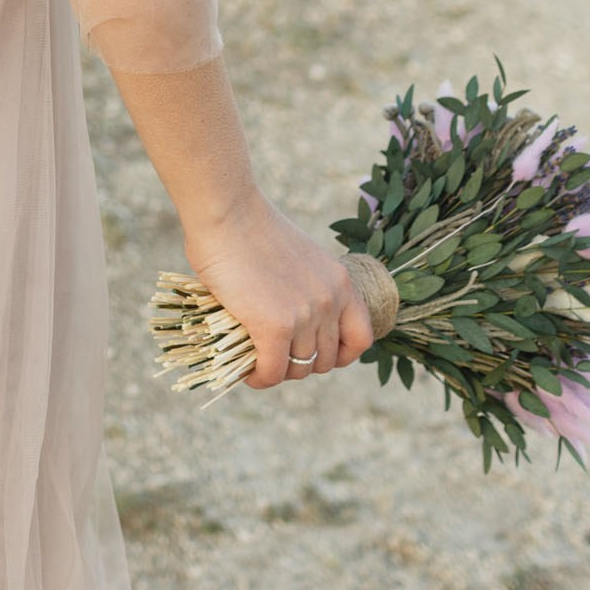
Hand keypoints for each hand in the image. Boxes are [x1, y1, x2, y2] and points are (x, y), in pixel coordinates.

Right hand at [180, 191, 374, 389]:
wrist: (227, 211)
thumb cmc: (250, 227)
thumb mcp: (297, 259)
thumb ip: (303, 289)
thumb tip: (285, 324)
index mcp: (341, 282)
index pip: (361, 338)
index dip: (341, 356)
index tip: (317, 355)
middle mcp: (330, 301)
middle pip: (326, 360)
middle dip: (301, 365)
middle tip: (275, 357)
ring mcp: (305, 315)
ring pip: (297, 369)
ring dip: (277, 372)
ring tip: (256, 365)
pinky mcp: (275, 326)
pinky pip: (272, 371)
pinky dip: (259, 378)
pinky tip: (247, 373)